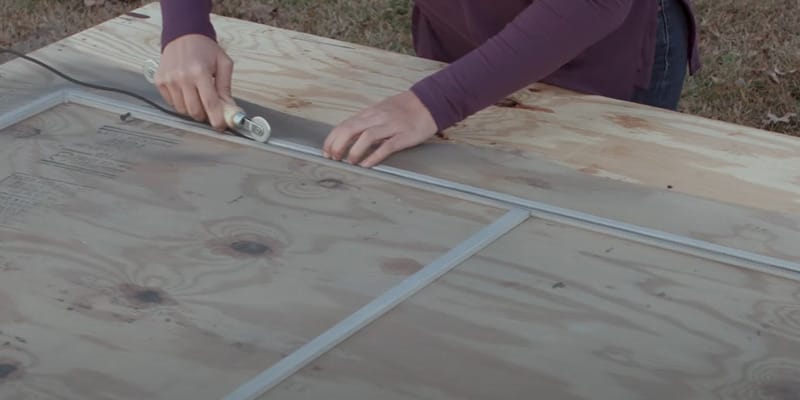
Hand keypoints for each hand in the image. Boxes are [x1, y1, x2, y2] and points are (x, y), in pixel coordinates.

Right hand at [155, 34, 233, 130]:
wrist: (183, 34)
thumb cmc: (205, 48)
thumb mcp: (223, 63)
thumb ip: (226, 87)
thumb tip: (230, 109)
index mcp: (200, 72)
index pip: (210, 103)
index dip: (217, 119)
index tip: (220, 126)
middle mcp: (182, 77)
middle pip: (195, 111)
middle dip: (205, 115)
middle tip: (210, 108)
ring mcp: (169, 80)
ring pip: (182, 110)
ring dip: (192, 109)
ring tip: (197, 96)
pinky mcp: (160, 82)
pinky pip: (172, 103)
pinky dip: (181, 102)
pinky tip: (186, 91)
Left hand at [322, 91, 437, 167]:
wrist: (429, 103)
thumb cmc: (404, 109)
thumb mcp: (381, 111)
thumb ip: (366, 122)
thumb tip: (348, 136)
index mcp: (370, 113)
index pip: (344, 125)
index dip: (332, 139)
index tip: (326, 151)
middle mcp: (377, 118)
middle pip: (350, 129)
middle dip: (337, 145)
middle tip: (332, 158)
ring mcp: (391, 126)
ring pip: (366, 137)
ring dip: (354, 151)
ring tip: (349, 162)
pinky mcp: (404, 136)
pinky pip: (386, 146)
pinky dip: (374, 156)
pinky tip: (366, 164)